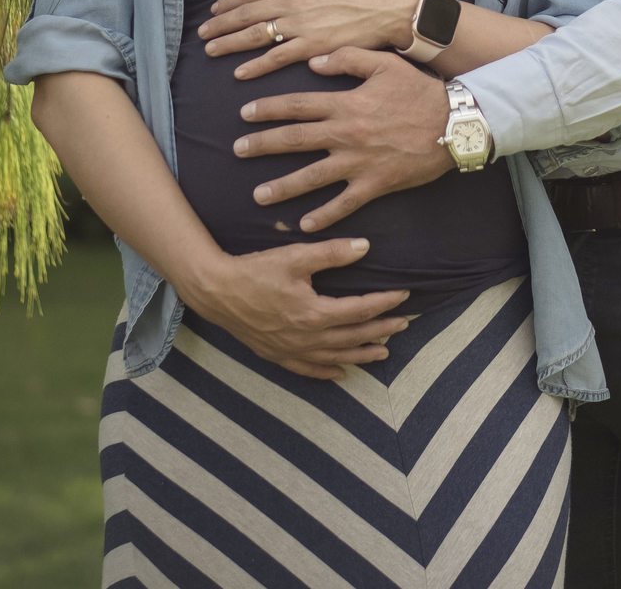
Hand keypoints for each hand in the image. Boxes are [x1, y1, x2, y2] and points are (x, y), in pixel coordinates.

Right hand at [183, 237, 410, 380]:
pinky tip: (340, 373)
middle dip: (381, 330)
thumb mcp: (295, 256)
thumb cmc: (256, 270)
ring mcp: (291, 350)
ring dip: (361, 355)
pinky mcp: (277, 355)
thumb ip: (332, 253)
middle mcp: (307, 338)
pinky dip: (327, 373)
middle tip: (404, 325)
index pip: (359, 310)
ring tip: (383, 352)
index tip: (404, 296)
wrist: (216, 291)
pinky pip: (308, 370)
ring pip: (335, 358)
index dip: (384, 303)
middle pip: (353, 337)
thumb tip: (365, 247)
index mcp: (314, 312)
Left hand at [198, 0, 419, 79]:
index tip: (215, 10)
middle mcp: (290, 3)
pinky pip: (276, 57)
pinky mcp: (310, 47)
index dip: (230, 2)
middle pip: (246, 14)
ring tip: (211, 50)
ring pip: (255, 35)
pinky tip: (240, 72)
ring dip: (229, 43)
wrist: (385, 6)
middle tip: (202, 33)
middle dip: (221, 23)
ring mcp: (299, 26)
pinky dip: (255, 66)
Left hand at [234, 49, 453, 230]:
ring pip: (312, 177)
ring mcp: (359, 162)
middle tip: (237, 151)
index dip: (268, 108)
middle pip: (296, 140)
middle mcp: (346, 133)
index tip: (244, 113)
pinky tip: (304, 225)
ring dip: (283, 187)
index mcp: (346, 103)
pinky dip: (324, 216)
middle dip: (263, 145)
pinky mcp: (375, 184)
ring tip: (258, 195)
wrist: (454, 123)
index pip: (298, 105)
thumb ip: (347, 59)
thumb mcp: (384, 64)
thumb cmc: (419, 90)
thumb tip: (313, 61)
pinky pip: (344, 204)